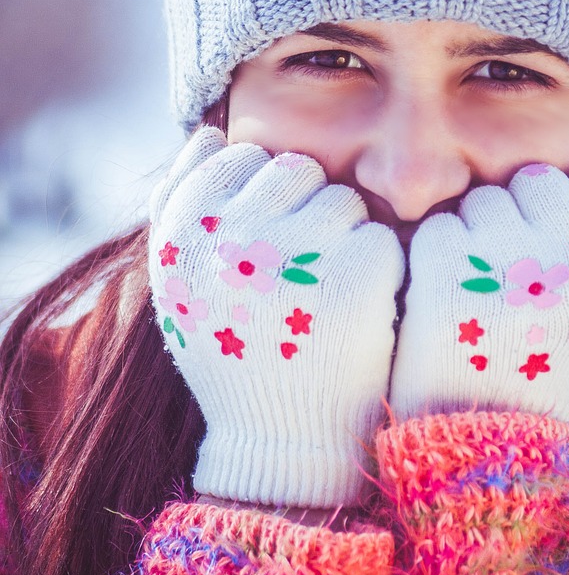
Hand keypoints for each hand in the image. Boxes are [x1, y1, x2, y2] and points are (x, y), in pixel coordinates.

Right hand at [148, 128, 404, 507]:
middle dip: (306, 208)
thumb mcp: (182, 283)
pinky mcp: (358, 276)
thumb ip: (181, 204)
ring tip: (326, 295)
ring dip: (345, 237)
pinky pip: (380, 236)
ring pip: (343, 199)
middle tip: (300, 273)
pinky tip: (357, 312)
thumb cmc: (234, 351)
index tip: (264, 248)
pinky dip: (378, 270)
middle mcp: (232, 236)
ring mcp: (297, 254)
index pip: (238, 158)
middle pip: (295, 169)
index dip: (261, 198)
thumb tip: (210, 132)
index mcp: (183, 233)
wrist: (280, 442)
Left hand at [390, 164, 568, 423]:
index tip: (557, 253)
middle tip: (513, 272)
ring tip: (481, 293)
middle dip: (521, 215)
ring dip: (477, 234)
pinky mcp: (445, 273)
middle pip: (537, 181)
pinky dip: (436, 257)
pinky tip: (448, 301)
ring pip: (484, 199)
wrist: (493, 450)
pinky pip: (439, 226)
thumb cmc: (565, 379)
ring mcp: (506, 263)